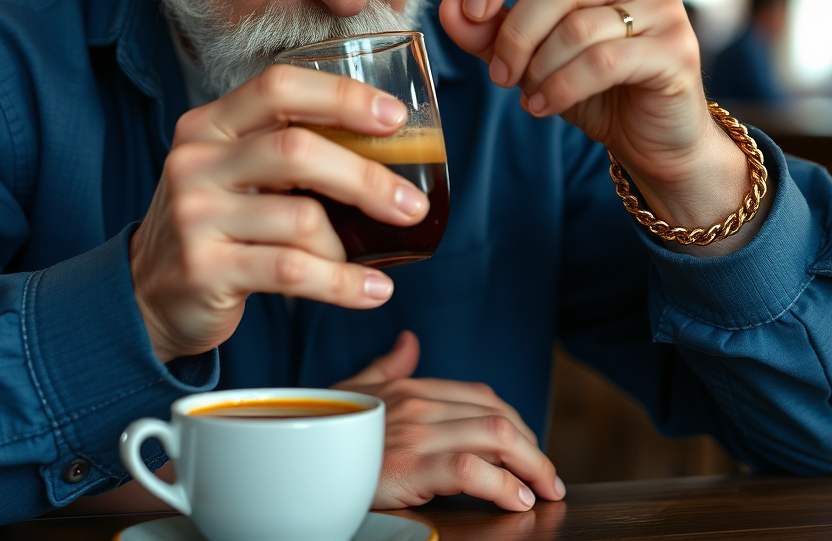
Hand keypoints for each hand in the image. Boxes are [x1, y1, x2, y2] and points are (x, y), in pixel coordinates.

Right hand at [128, 65, 431, 363]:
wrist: (147, 292)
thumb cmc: (216, 222)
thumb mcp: (235, 171)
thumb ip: (287, 149)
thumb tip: (387, 148)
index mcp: (210, 123)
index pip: (279, 87)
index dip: (342, 96)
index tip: (395, 117)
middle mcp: (197, 160)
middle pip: (297, 150)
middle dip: (366, 177)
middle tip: (411, 205)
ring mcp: (195, 214)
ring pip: (301, 219)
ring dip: (348, 246)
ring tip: (365, 261)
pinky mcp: (204, 268)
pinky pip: (293, 273)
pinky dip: (343, 284)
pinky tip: (372, 291)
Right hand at [337, 332, 564, 510]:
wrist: (295, 455)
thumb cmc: (324, 427)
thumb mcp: (356, 392)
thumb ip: (387, 366)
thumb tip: (410, 341)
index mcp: (410, 386)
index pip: (481, 396)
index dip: (515, 423)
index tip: (530, 450)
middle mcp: (418, 402)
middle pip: (498, 416)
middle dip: (533, 449)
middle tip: (547, 478)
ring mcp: (416, 430)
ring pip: (496, 436)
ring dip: (531, 467)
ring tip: (542, 491)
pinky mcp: (412, 463)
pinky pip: (473, 468)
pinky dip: (504, 486)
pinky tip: (516, 501)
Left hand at [438, 0, 756, 247]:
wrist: (650, 135)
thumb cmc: (587, 82)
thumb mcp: (527, 53)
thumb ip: (487, 29)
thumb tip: (448, 7)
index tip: (471, 9)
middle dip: (514, 33)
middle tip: (499, 74)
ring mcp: (665, 6)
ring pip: (578, 24)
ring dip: (538, 67)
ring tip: (527, 92)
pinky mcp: (677, 51)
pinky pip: (603, 61)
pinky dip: (561, 87)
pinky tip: (543, 105)